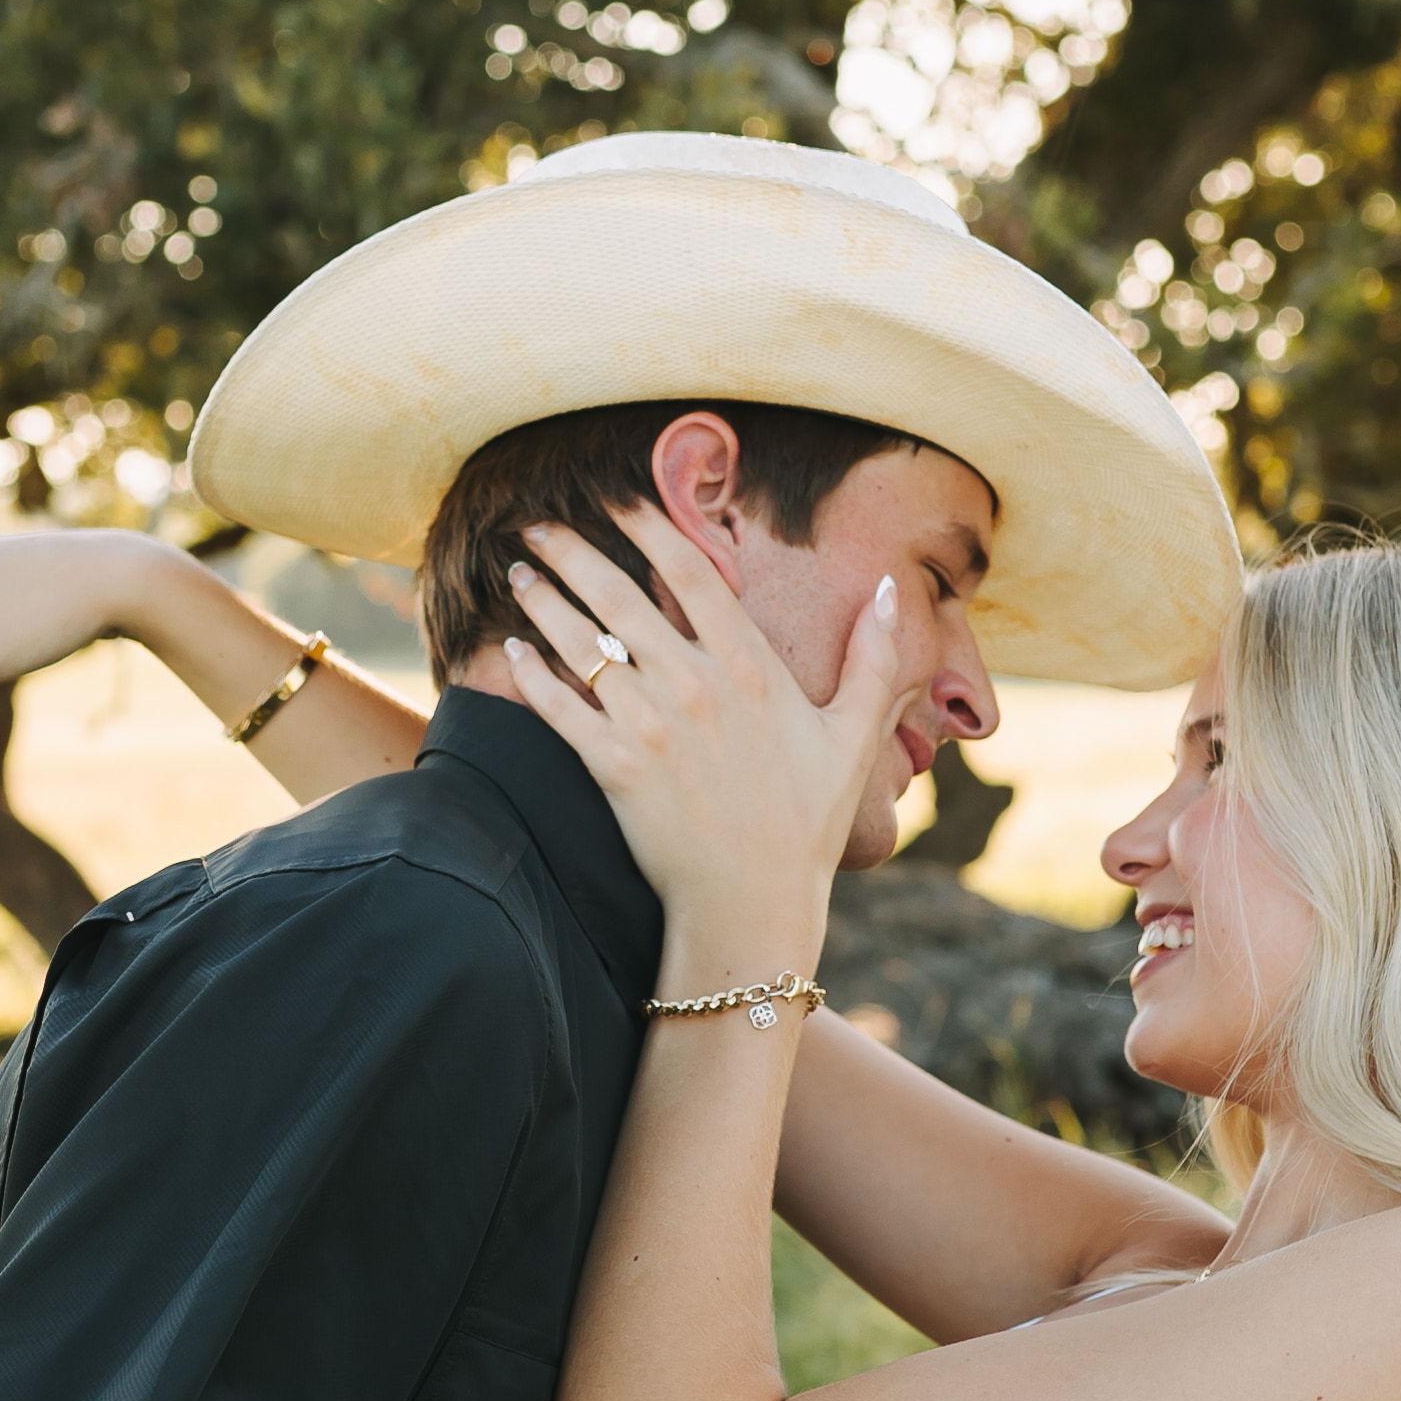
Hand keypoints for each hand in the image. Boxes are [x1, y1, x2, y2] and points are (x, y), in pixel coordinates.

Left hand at [493, 507, 894, 963]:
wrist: (753, 903)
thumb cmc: (805, 822)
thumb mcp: (854, 736)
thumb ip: (875, 659)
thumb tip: (889, 589)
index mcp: (750, 667)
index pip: (689, 572)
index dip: (646, 525)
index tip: (614, 498)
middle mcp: (695, 685)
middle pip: (620, 594)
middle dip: (572, 550)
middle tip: (536, 524)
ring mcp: (651, 726)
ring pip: (582, 644)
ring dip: (543, 601)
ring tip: (518, 573)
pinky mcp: (614, 769)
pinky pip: (560, 708)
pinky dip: (531, 674)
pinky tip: (511, 649)